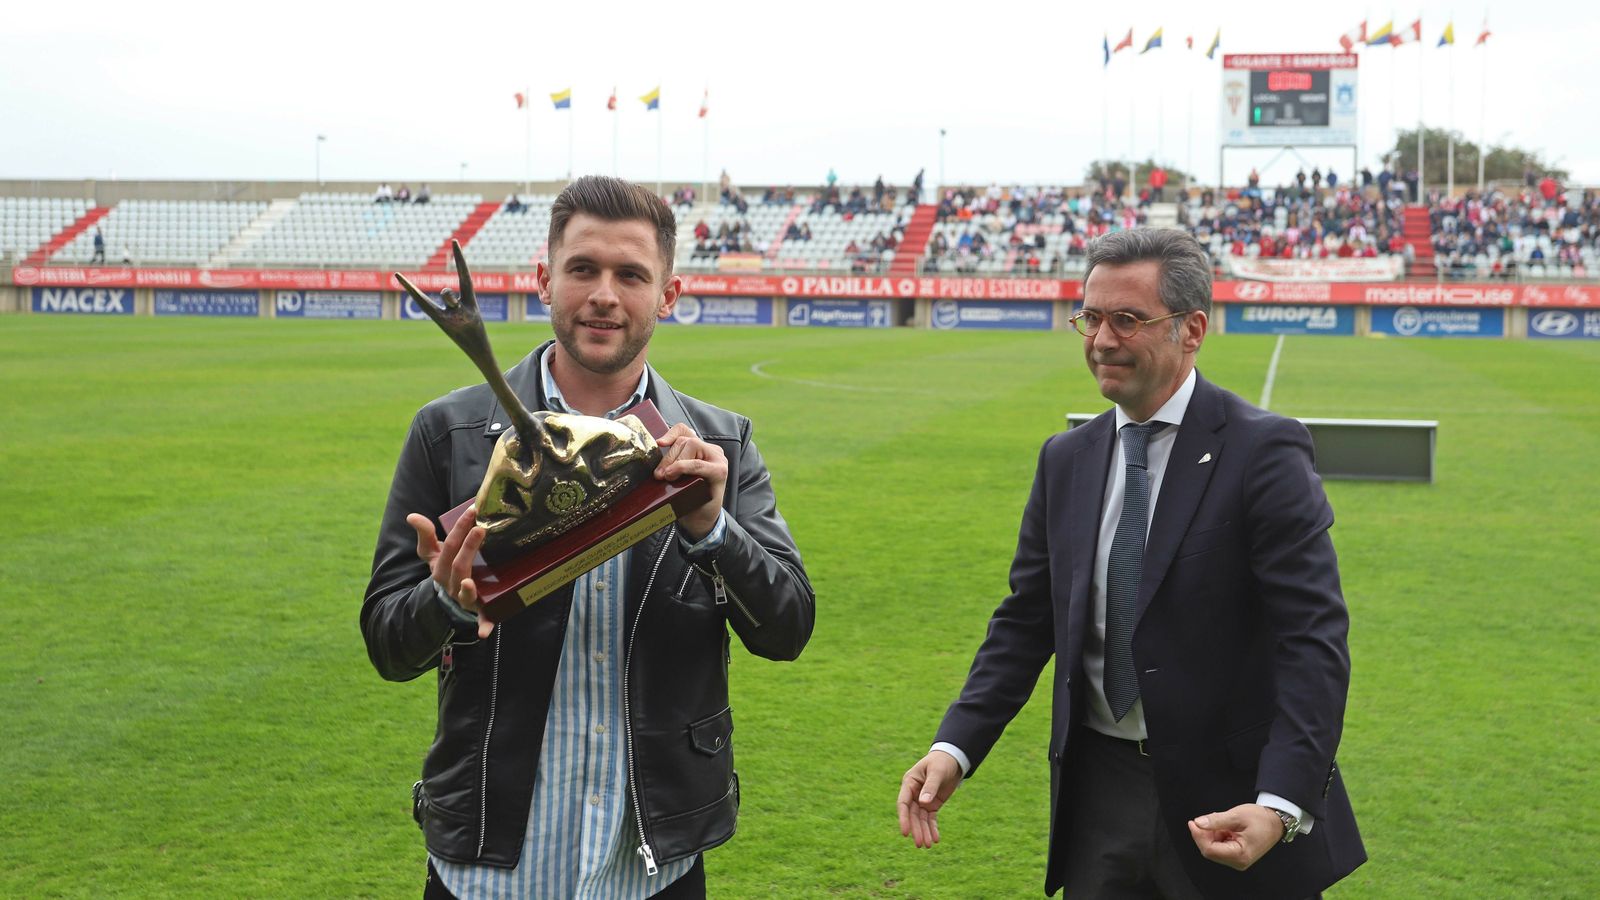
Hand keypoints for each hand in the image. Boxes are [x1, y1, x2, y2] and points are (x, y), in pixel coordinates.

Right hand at [406, 507, 494, 638]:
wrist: (447, 601)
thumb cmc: (444, 571)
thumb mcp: (432, 554)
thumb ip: (425, 534)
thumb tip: (412, 516)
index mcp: (439, 568)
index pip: (449, 545)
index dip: (460, 527)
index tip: (472, 510)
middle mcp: (450, 584)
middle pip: (458, 565)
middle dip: (468, 548)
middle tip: (480, 529)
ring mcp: (462, 599)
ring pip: (464, 592)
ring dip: (468, 588)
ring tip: (469, 582)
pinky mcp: (476, 612)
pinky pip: (479, 621)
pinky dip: (482, 627)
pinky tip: (484, 633)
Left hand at [654, 424, 726, 539]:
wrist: (700, 521)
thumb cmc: (687, 498)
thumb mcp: (677, 477)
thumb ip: (671, 462)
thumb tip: (651, 453)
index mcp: (701, 449)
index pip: (685, 430)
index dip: (670, 433)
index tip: (659, 443)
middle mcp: (712, 451)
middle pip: (685, 440)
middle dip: (668, 457)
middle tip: (658, 474)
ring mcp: (718, 460)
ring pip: (691, 446)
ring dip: (675, 461)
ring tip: (667, 477)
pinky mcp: (720, 471)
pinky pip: (697, 464)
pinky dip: (683, 467)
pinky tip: (673, 474)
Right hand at [896, 750, 962, 848]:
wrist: (953, 760)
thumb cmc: (942, 762)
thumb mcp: (937, 772)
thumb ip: (930, 786)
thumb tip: (923, 802)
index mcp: (909, 783)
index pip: (903, 804)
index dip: (904, 819)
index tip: (905, 833)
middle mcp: (913, 793)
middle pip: (912, 815)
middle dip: (916, 830)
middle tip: (921, 844)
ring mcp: (922, 800)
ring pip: (921, 819)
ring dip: (924, 832)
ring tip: (928, 845)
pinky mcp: (932, 804)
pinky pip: (930, 819)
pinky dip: (932, 828)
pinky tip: (936, 839)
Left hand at [1187, 804, 1284, 870]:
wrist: (1276, 822)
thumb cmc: (1262, 819)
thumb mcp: (1237, 816)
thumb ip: (1216, 820)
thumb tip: (1199, 823)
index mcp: (1240, 855)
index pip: (1210, 850)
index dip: (1198, 836)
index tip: (1193, 822)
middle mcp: (1238, 862)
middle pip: (1210, 851)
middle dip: (1204, 835)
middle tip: (1205, 819)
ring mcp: (1237, 860)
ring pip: (1213, 848)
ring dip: (1211, 834)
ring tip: (1220, 821)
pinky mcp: (1236, 855)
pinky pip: (1219, 846)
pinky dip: (1216, 835)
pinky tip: (1222, 826)